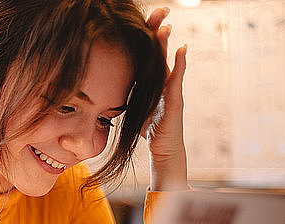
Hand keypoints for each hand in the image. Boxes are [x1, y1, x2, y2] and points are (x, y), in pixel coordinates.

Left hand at [142, 7, 188, 190]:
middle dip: (156, 32)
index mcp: (151, 82)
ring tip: (165, 26)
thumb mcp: (133, 106)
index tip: (137, 21)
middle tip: (157, 12)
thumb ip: (124, 94)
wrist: (163, 149)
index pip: (146, 55)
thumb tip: (103, 89)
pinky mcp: (176, 101)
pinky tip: (181, 50)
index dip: (143, 38)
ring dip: (166, 44)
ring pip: (168, 62)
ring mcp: (171, 90)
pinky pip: (177, 80)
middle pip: (158, 52)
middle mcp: (162, 82)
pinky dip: (180, 65)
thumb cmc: (148, 129)